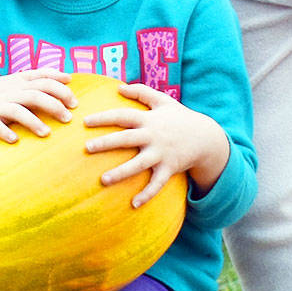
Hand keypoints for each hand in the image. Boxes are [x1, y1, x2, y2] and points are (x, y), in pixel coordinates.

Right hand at [0, 69, 74, 150]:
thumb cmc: (6, 93)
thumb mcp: (22, 81)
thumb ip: (43, 78)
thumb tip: (69, 77)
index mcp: (22, 82)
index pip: (44, 79)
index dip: (60, 87)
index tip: (75, 100)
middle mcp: (12, 92)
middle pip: (35, 95)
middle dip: (53, 106)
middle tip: (69, 118)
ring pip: (17, 111)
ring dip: (33, 122)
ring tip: (47, 133)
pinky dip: (4, 132)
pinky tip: (15, 140)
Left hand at [83, 82, 229, 207]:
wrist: (206, 138)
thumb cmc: (180, 118)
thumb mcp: (164, 101)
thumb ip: (142, 91)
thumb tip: (118, 86)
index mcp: (149, 119)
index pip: (123, 116)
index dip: (104, 118)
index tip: (85, 121)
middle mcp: (153, 136)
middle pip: (126, 139)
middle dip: (107, 143)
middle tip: (87, 147)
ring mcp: (161, 154)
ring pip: (138, 164)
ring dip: (121, 172)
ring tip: (103, 180)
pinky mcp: (169, 168)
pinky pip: (157, 184)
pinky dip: (147, 195)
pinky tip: (133, 204)